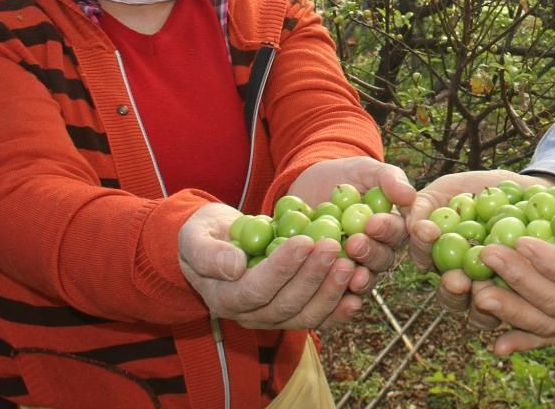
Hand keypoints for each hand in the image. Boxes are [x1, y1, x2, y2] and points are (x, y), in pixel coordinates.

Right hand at [178, 202, 359, 329]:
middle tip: (334, 247)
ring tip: (350, 264)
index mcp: (225, 298)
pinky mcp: (295, 312)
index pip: (256, 289)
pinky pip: (320, 317)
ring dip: (331, 291)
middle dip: (313, 277)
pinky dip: (340, 309)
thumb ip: (209, 254)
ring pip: (306, 315)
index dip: (282, 268)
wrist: (219, 243)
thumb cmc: (204, 236)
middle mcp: (251, 315)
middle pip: (286, 305)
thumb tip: (234, 267)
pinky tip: (358, 293)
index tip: (304, 242)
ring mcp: (275, 318)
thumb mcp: (195, 238)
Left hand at [287, 156, 415, 294]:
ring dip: (355, 275)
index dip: (387, 230)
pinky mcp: (331, 277)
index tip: (372, 223)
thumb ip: (389, 178)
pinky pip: (337, 290)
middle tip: (353, 243)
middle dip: (370, 253)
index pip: (397, 232)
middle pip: (383, 260)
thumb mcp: (365, 170)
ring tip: (340, 264)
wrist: (306, 185)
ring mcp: (355, 266)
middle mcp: (378, 251)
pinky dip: (334, 290)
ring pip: (363, 279)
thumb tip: (409, 195)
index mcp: (392, 227)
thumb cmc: (343, 176)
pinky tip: (324, 284)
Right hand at [406, 170, 545, 326]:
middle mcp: (461, 281)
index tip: (428, 231)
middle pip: (450, 296)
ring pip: (481, 313)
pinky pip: (519, 309)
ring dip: (482, 305)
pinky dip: (518, 304)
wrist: (527, 193)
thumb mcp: (449, 189)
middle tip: (457, 280)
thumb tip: (413, 223)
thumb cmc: (480, 190)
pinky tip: (522, 289)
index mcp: (438, 258)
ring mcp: (491, 292)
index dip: (423, 247)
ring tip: (487, 291)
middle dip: (451, 289)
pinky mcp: (522, 297)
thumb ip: (425, 204)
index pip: (424, 257)